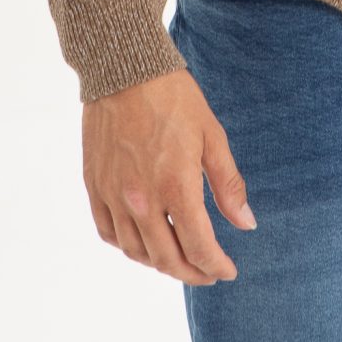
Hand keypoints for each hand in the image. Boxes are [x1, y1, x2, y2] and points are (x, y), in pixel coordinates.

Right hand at [82, 66, 256, 283]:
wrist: (124, 68)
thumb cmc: (174, 97)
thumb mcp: (211, 135)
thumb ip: (228, 185)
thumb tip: (246, 225)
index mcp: (176, 186)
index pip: (199, 247)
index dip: (216, 266)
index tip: (228, 271)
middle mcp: (141, 200)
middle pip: (167, 259)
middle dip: (192, 273)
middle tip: (208, 273)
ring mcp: (114, 196)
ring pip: (136, 252)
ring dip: (160, 264)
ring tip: (179, 258)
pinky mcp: (95, 186)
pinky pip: (108, 233)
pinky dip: (128, 246)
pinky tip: (143, 241)